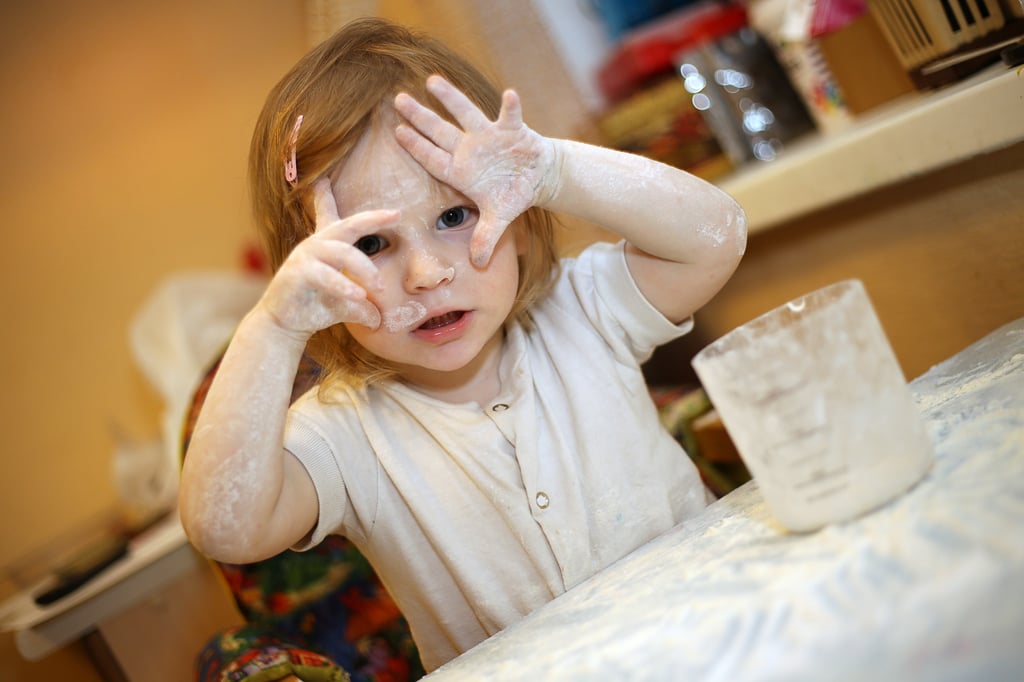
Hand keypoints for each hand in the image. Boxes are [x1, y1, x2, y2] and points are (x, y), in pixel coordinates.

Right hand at [257, 178, 390, 336]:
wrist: (283, 325)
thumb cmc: (315, 308)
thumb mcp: (346, 303)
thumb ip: (364, 306)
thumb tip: (381, 319)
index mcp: (331, 246)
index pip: (350, 224)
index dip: (372, 215)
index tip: (397, 209)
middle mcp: (318, 244)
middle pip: (349, 225)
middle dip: (372, 218)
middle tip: (397, 215)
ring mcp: (306, 255)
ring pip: (342, 252)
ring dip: (365, 269)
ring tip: (380, 288)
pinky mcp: (297, 272)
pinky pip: (325, 275)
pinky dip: (343, 285)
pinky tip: (358, 296)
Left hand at [394, 75, 556, 266]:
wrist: (537, 176)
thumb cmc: (511, 194)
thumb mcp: (499, 218)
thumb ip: (487, 237)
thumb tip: (479, 264)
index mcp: (462, 171)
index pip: (434, 158)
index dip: (417, 147)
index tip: (398, 133)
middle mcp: (470, 149)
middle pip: (440, 131)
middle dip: (421, 116)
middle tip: (398, 99)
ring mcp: (489, 136)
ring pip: (466, 113)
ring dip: (451, 98)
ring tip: (432, 81)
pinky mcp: (512, 130)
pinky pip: (511, 116)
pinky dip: (511, 106)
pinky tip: (509, 94)